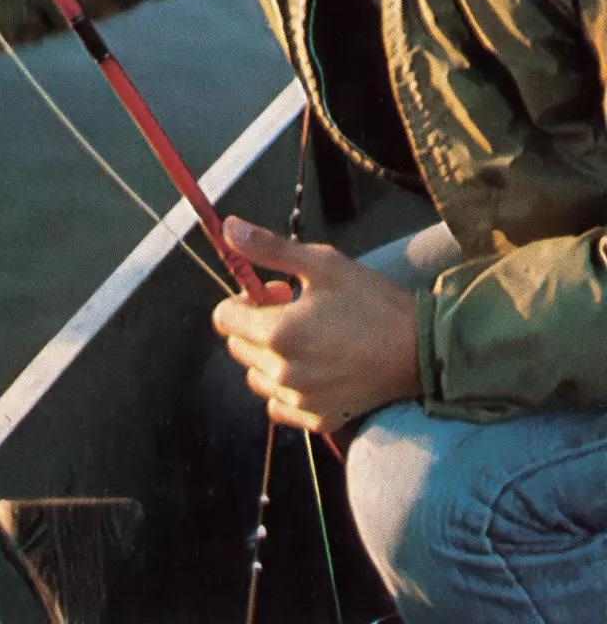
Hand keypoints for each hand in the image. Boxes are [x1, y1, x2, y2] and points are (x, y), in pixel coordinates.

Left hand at [211, 216, 420, 433]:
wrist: (423, 350)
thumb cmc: (373, 301)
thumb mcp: (322, 263)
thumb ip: (268, 248)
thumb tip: (227, 228)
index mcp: (278, 333)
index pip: (224, 318)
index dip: (246, 299)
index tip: (278, 291)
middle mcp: (282, 373)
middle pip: (239, 345)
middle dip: (257, 324)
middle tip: (298, 309)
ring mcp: (300, 401)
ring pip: (257, 375)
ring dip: (270, 356)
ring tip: (310, 339)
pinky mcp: (319, 420)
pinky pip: (280, 404)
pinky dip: (288, 387)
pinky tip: (317, 369)